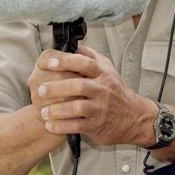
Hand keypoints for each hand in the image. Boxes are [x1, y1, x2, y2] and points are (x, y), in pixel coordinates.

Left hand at [32, 46, 154, 145]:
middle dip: (57, 87)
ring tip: (42, 111)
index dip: (67, 62)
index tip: (50, 63)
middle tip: (40, 89)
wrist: (134, 118)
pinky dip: (61, 126)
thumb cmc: (117, 93)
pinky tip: (50, 125)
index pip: (85, 64)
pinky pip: (77, 125)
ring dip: (57, 109)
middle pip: (79, 86)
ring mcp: (100, 108)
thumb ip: (93, 58)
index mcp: (104, 74)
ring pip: (77, 107)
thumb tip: (76, 48)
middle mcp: (103, 90)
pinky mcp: (97, 125)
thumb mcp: (110, 71)